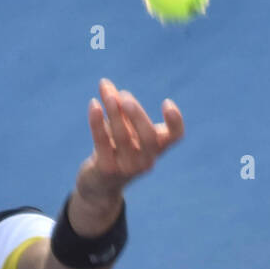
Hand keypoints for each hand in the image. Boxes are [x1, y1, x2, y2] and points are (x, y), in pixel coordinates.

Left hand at [76, 78, 183, 204]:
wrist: (99, 185)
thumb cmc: (115, 150)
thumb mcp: (119, 126)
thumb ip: (114, 104)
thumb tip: (104, 83)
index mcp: (157, 147)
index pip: (176, 136)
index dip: (175, 121)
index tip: (166, 103)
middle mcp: (147, 160)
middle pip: (149, 137)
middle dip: (136, 114)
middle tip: (124, 95)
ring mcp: (128, 168)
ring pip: (123, 137)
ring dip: (115, 112)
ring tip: (108, 93)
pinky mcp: (107, 170)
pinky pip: (102, 143)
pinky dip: (97, 123)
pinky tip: (94, 105)